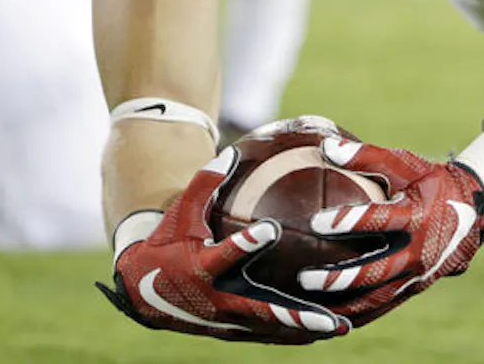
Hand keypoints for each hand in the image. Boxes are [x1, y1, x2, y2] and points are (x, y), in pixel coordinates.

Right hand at [96, 147, 348, 343]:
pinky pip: (268, 332)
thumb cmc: (168, 241)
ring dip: (303, 328)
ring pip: (270, 327)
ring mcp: (226, 320)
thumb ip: (205, 183)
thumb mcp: (180, 212)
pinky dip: (296, 332)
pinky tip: (327, 326)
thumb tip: (232, 151)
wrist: (143, 289)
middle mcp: (216, 298)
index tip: (270, 229)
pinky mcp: (232, 329)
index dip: (246, 244)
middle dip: (293, 314)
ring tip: (340, 326)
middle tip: (327, 315)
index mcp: (201, 266)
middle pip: (259, 309)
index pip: (225, 254)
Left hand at [297, 136, 483, 326]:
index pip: (380, 219)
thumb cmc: (429, 182)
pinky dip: (357, 312)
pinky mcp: (415, 288)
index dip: (349, 221)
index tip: (316, 222)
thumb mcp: (405, 164)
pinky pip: (383, 305)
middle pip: (376, 270)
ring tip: (309, 302)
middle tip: (305, 278)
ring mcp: (418, 274)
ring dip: (344, 302)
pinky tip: (328, 314)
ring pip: (378, 296)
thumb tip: (325, 146)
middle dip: (340, 277)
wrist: (472, 212)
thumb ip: (367, 156)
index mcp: (417, 215)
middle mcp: (419, 250)